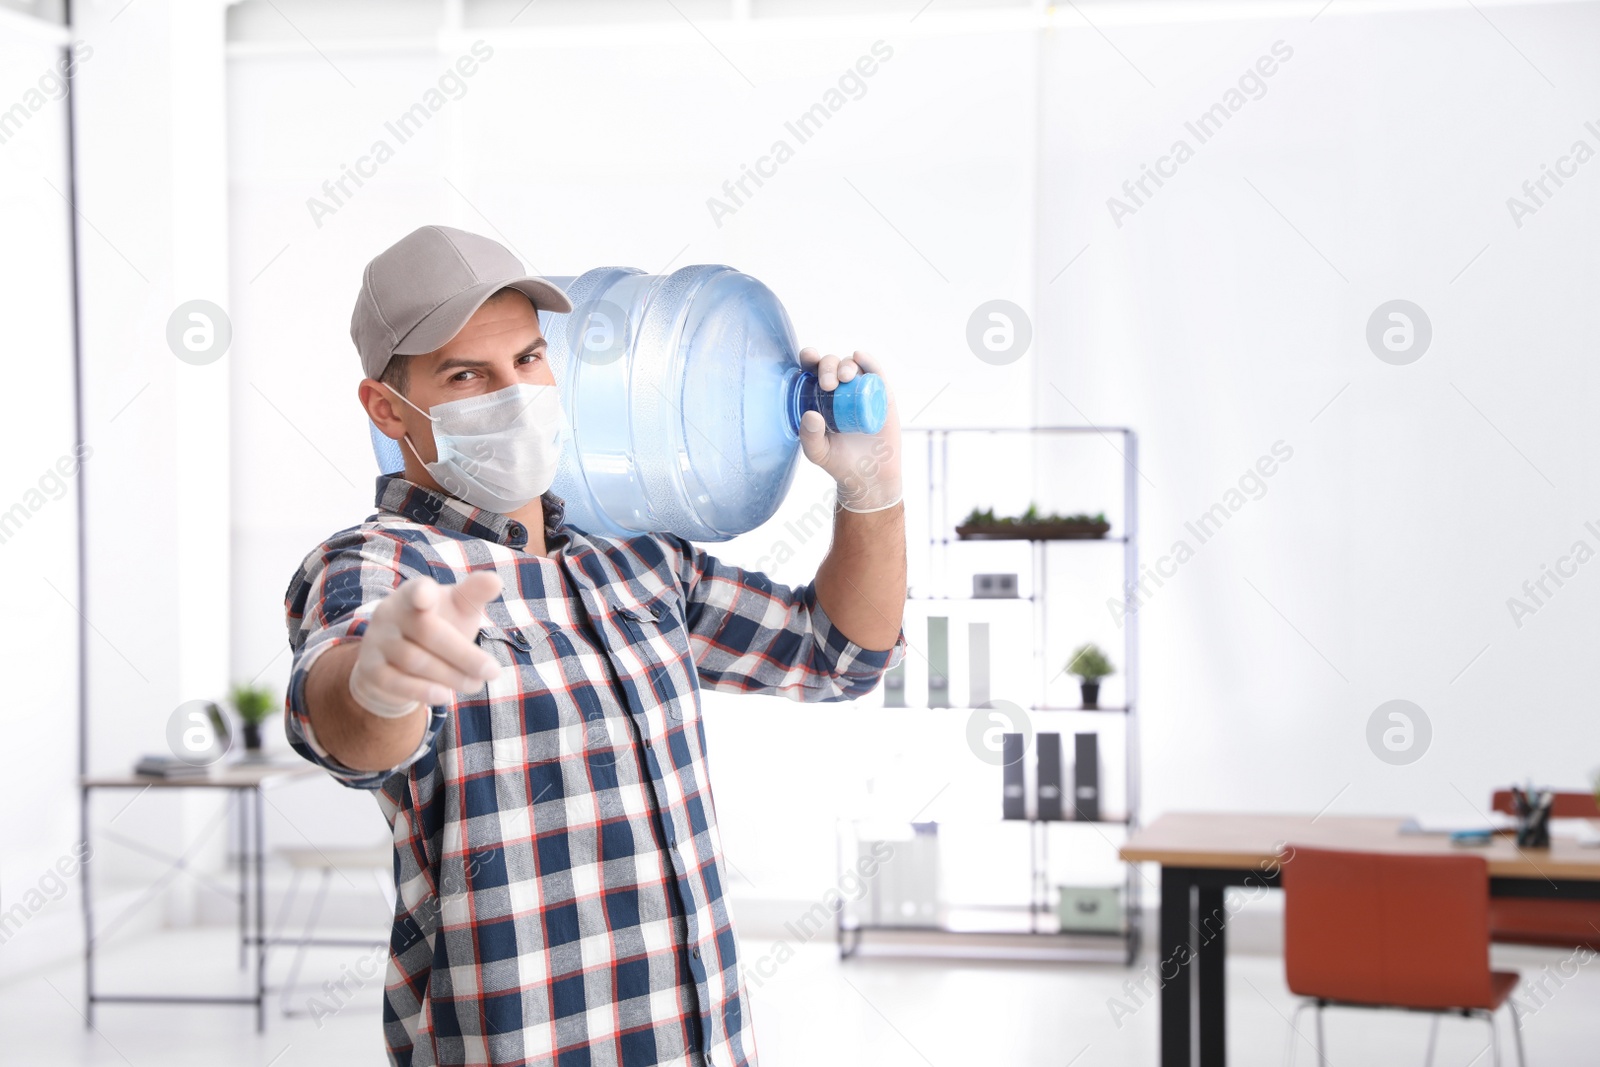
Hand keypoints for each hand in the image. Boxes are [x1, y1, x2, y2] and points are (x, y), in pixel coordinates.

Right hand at [347, 571, 504, 717]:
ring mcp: (377, 640)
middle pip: (427, 632)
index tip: (426, 596)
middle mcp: (390, 613)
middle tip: (494, 671)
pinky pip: (396, 682)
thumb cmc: (439, 625)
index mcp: (414, 592)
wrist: (398, 659)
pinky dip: (422, 690)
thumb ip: (475, 594)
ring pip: (414, 660)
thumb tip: (496, 580)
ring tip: (476, 685)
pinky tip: (445, 696)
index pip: (417, 590)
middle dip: (464, 655)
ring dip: (450, 676)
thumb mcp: (458, 608)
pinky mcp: (371, 669)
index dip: (421, 593)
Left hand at [797, 348, 902, 512]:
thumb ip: (809, 438)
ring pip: (852, 365)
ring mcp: (861, 390)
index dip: (809, 359)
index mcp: (819, 398)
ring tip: (844, 378)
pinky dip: (868, 361)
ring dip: (846, 364)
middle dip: (828, 367)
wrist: (870, 476)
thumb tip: (810, 414)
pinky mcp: (881, 394)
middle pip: (832, 365)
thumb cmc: (840, 462)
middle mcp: (839, 390)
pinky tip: (860, 357)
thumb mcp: (819, 453)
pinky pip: (875, 373)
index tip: (808, 358)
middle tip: (828, 384)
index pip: (812, 372)